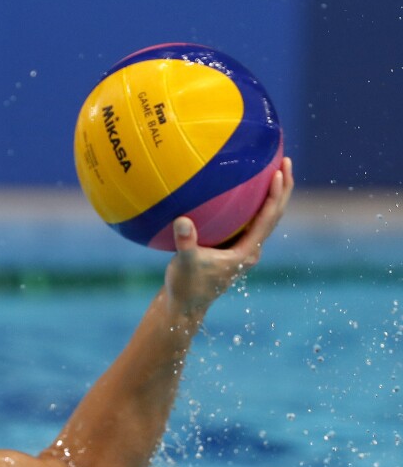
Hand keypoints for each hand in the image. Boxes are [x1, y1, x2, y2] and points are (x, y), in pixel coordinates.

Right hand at [164, 157, 293, 319]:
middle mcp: (250, 250)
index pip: (268, 219)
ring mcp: (243, 249)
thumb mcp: (184, 264)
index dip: (275, 195)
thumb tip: (182, 220)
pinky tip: (245, 189)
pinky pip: (250, 221)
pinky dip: (254, 203)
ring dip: (272, 194)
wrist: (185, 306)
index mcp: (246, 252)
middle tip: (284, 160)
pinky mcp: (233, 248)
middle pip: (274, 215)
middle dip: (283, 188)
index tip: (278, 172)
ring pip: (265, 217)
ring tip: (273, 169)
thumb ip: (186, 243)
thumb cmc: (186, 287)